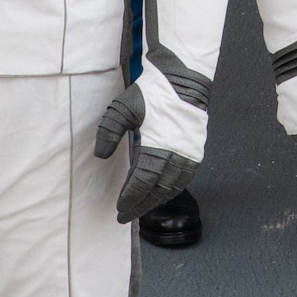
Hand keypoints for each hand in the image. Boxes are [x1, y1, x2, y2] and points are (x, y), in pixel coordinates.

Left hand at [94, 81, 199, 222]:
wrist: (184, 80)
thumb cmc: (152, 93)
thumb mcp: (123, 109)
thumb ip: (109, 132)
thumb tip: (101, 156)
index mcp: (158, 146)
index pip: (142, 182)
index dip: (130, 198)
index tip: (119, 208)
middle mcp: (176, 155)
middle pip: (157, 190)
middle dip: (140, 205)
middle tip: (125, 216)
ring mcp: (188, 155)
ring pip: (171, 188)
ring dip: (155, 201)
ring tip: (140, 207)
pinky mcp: (195, 152)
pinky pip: (184, 180)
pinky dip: (171, 190)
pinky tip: (161, 193)